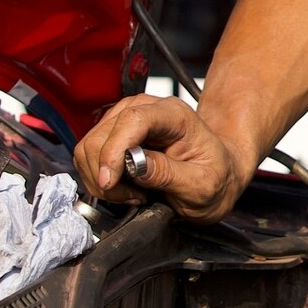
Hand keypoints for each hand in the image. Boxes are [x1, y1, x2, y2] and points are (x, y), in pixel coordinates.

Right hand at [76, 96, 254, 220]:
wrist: (218, 173)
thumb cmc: (215, 176)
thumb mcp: (203, 185)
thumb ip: (169, 175)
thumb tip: (135, 165)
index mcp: (174, 116)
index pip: (133, 120)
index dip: (113, 151)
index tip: (110, 182)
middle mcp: (147, 110)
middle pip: (103, 135)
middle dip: (108, 174)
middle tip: (133, 197)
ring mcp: (126, 120)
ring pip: (89, 146)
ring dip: (102, 178)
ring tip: (132, 193)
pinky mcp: (114, 134)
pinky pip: (89, 156)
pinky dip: (100, 178)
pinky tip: (124, 187)